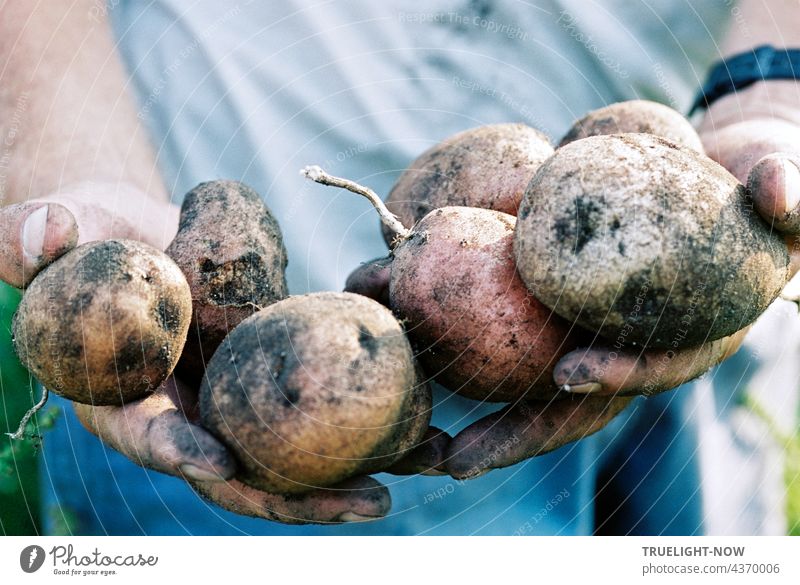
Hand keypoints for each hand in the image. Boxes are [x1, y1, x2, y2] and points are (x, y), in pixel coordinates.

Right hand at [1, 185, 446, 523]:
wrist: (141, 236)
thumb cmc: (93, 234)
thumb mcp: (62, 228)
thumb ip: (38, 233)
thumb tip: (40, 237)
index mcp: (125, 398)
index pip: (148, 436)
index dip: (178, 453)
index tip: (221, 463)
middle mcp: (187, 415)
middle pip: (242, 472)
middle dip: (302, 496)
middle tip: (374, 500)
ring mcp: (235, 404)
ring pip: (296, 451)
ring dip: (363, 464)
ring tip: (433, 459)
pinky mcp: (274, 379)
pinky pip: (321, 407)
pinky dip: (370, 413)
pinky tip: (428, 411)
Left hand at [349, 82, 799, 477]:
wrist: (705, 181)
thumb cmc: (745, 191)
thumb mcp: (780, 184)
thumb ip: (786, 191)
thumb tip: (777, 194)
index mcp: (689, 333)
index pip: (657, 366)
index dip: (621, 375)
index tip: (571, 374)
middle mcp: (630, 349)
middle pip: (573, 406)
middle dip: (517, 436)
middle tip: (455, 461)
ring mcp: (587, 340)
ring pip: (528, 389)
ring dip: (473, 417)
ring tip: (418, 441)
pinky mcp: (552, 318)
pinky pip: (507, 345)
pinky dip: (461, 354)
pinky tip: (413, 358)